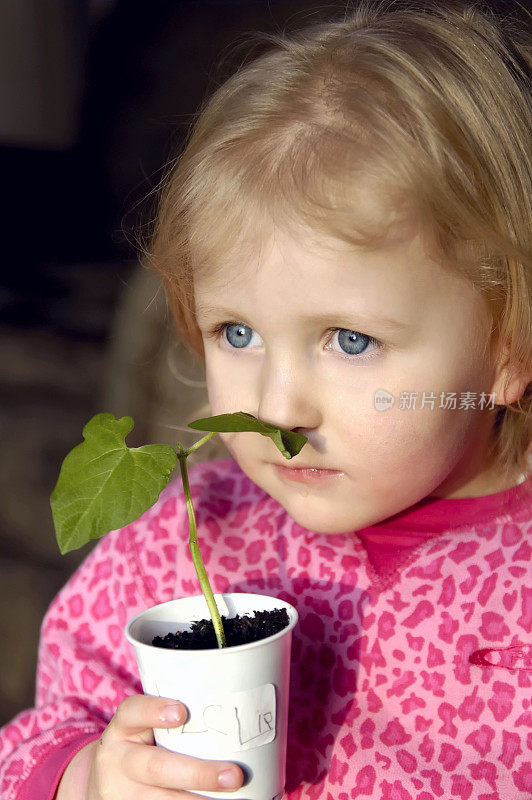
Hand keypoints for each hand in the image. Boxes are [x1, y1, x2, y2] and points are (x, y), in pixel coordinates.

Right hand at [59, 694, 244, 798]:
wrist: (105, 781)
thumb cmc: (140, 743)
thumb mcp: (143, 727)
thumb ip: (173, 721)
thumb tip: (233, 713)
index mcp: (122, 728)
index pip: (132, 712)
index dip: (154, 711)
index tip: (181, 712)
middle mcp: (119, 760)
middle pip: (156, 767)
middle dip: (197, 773)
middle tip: (234, 776)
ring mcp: (122, 793)